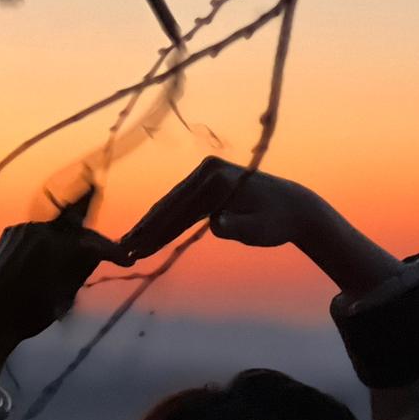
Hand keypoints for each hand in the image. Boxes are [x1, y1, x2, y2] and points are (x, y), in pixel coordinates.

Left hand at [0, 217, 123, 403]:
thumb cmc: (31, 312)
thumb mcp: (67, 292)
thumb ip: (85, 265)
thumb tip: (102, 250)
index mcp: (59, 247)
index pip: (96, 242)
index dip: (114, 250)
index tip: (127, 260)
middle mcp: (43, 230)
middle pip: (79, 230)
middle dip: (93, 242)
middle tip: (107, 254)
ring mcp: (24, 228)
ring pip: (58, 228)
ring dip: (69, 240)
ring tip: (75, 257)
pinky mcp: (11, 231)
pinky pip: (38, 231)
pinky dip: (48, 241)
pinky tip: (49, 257)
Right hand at [120, 156, 317, 259]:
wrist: (296, 208)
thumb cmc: (278, 222)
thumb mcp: (260, 229)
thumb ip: (237, 226)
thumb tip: (215, 222)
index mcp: (218, 179)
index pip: (179, 210)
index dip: (156, 232)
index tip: (136, 250)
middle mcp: (209, 169)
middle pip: (171, 204)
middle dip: (147, 229)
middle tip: (122, 250)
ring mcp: (208, 171)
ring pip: (173, 203)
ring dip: (153, 225)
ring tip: (130, 244)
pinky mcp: (210, 178)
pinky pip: (184, 202)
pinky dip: (168, 218)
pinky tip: (151, 233)